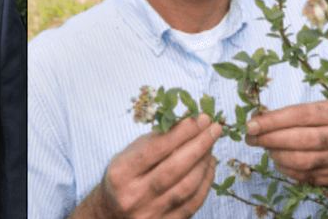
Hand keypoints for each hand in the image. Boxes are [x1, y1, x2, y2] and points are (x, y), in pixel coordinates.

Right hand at [71, 113, 221, 218]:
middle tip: (215, 128)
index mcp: (121, 173)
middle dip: (199, 145)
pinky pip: (193, 203)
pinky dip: (206, 181)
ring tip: (212, 144)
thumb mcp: (130, 154)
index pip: (156, 149)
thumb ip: (157, 139)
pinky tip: (209, 164)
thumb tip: (190, 121)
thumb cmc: (124, 177)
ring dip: (204, 162)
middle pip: (174, 168)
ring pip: (187, 187)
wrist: (112, 214)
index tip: (201, 118)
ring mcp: (150, 214)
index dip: (182, 132)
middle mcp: (134, 196)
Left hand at [244, 100, 327, 187]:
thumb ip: (290, 113)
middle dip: (268, 139)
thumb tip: (256, 118)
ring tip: (266, 147)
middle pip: (298, 139)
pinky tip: (278, 159)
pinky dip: (283, 167)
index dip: (272, 121)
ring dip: (274, 154)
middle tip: (250, 138)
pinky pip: (299, 175)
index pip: (299, 115)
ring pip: (297, 160)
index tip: (250, 125)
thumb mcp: (318, 110)